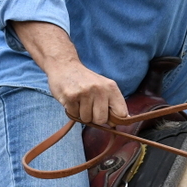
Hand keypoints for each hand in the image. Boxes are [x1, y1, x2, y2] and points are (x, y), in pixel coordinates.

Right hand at [10, 21, 127, 124]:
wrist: (64, 65)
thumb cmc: (85, 80)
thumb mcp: (103, 86)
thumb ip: (112, 103)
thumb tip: (122, 120)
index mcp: (111, 87)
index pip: (121, 113)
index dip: (115, 120)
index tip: (109, 119)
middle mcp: (99, 89)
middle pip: (101, 120)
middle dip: (94, 118)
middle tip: (89, 107)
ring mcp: (84, 93)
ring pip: (86, 119)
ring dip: (81, 114)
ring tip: (79, 101)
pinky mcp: (70, 96)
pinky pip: (74, 115)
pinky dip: (72, 111)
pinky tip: (72, 99)